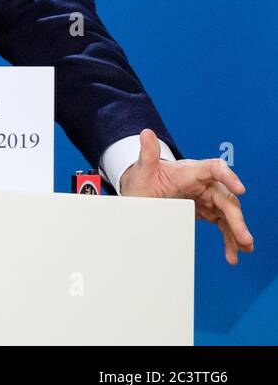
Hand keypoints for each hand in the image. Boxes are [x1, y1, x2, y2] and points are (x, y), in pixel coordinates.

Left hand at [118, 129, 253, 265]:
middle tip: (245, 238)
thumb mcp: (142, 171)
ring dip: (237, 231)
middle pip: (225, 197)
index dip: (228, 177)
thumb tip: (145, 133)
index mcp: (189, 171)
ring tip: (244, 249)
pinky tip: (233, 252)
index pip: (213, 169)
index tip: (240, 190)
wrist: (139, 191)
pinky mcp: (206, 209)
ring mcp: (206, 197)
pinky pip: (222, 223)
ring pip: (227, 213)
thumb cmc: (142, 179)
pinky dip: (229, 237)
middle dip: (236, 218)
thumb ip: (146, 154)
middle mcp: (202, 183)